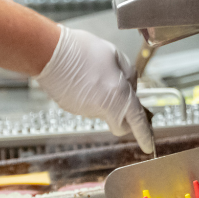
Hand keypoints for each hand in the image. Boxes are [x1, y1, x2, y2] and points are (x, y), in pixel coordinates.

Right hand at [33, 26, 153, 153]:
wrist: (50, 53)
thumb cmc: (82, 51)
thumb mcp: (116, 56)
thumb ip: (129, 76)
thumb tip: (129, 88)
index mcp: (119, 96)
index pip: (137, 123)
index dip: (145, 136)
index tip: (148, 146)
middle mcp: (102, 109)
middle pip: (119, 121)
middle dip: (123, 114)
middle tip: (120, 93)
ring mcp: (85, 111)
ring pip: (102, 110)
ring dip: (103, 98)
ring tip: (93, 74)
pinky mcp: (71, 109)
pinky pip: (87, 105)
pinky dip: (89, 95)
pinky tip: (81, 78)